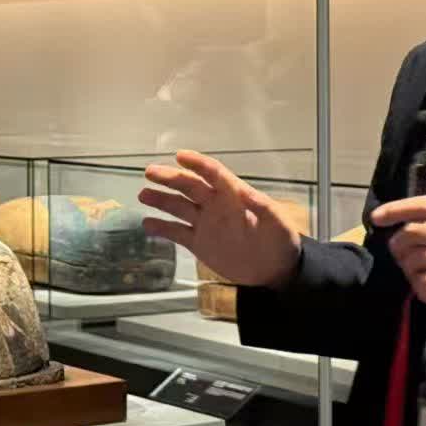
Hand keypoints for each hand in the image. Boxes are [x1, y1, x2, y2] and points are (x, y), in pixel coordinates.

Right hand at [140, 151, 301, 287]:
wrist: (275, 270)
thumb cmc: (281, 241)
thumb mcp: (278, 223)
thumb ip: (262, 207)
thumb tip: (245, 193)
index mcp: (234, 195)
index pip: (213, 174)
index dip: (197, 163)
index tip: (180, 155)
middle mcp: (216, 205)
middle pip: (190, 186)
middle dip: (170, 178)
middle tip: (150, 172)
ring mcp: (206, 224)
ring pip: (179, 207)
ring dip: (161, 200)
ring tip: (143, 194)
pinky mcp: (199, 243)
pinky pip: (177, 233)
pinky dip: (162, 228)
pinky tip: (147, 224)